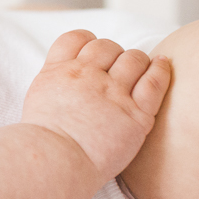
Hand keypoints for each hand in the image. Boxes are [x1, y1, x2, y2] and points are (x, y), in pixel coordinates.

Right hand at [20, 30, 172, 181]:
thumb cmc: (42, 141)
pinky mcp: (136, 113)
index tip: (93, 56)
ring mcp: (112, 93)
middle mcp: (85, 76)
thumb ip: (55, 83)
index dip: (88, 43)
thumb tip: (64, 79)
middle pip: (107, 46)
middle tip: (114, 73)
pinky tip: (161, 66)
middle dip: (113, 55)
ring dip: (136, 63)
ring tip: (135, 75)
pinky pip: (155, 81)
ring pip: (134, 58)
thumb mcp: (37, 99)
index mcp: (58, 72)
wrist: (54, 161)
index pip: (76, 38)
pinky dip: (160, 70)